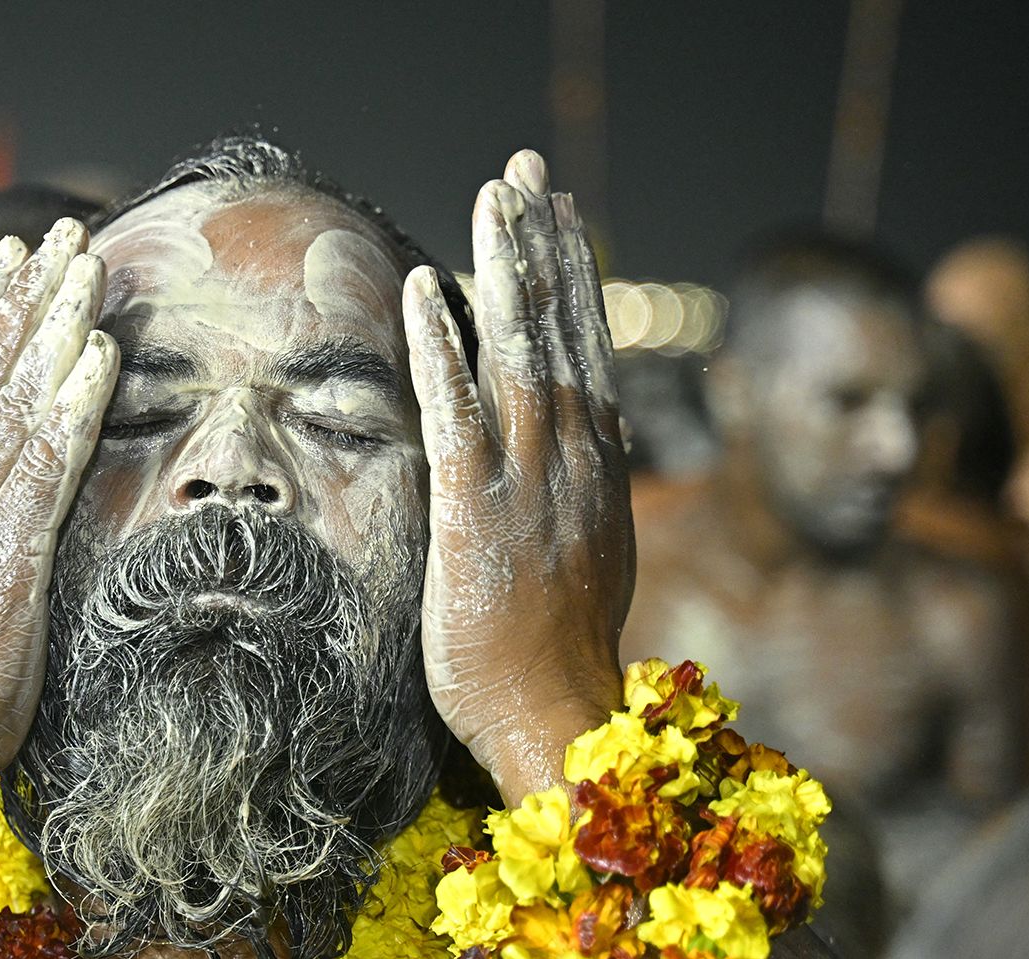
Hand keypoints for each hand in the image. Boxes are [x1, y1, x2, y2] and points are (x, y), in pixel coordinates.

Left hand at [403, 149, 632, 802]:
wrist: (555, 718)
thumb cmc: (554, 658)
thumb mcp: (584, 564)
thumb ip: (574, 501)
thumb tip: (575, 460)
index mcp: (596, 468)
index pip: (587, 351)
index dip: (573, 280)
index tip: (562, 218)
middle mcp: (575, 457)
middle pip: (562, 329)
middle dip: (544, 244)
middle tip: (527, 170)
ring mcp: (530, 478)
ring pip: (523, 348)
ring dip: (507, 265)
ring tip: (493, 194)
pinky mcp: (477, 506)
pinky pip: (459, 406)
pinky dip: (446, 342)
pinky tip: (433, 285)